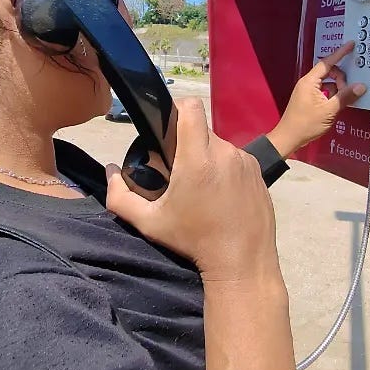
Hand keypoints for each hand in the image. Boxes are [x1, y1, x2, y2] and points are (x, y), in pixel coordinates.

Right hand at [106, 98, 280, 282]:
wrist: (242, 262)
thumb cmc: (194, 241)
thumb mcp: (150, 223)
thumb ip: (120, 197)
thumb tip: (110, 172)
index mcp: (197, 158)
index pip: (190, 108)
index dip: (177, 108)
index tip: (168, 126)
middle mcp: (225, 153)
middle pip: (202, 130)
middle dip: (188, 142)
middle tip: (179, 169)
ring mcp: (246, 161)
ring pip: (220, 146)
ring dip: (208, 157)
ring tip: (202, 187)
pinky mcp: (259, 173)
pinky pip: (237, 160)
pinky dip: (226, 170)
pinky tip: (221, 195)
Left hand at [266, 41, 364, 156]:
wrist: (288, 138)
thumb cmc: (306, 123)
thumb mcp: (329, 111)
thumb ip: (345, 97)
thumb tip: (361, 86)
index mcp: (310, 81)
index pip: (327, 62)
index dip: (340, 53)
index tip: (351, 45)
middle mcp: (308, 83)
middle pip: (329, 72)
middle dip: (341, 79)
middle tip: (349, 92)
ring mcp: (308, 91)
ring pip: (328, 83)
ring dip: (338, 89)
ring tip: (345, 100)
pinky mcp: (309, 99)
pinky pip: (324, 91)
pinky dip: (333, 95)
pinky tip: (339, 104)